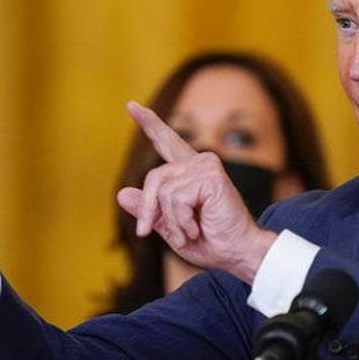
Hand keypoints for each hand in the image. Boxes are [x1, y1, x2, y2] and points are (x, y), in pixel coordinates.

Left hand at [116, 102, 275, 283]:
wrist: (237, 252)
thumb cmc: (210, 242)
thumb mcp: (170, 227)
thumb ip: (149, 210)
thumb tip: (121, 193)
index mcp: (189, 172)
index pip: (167, 143)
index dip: (150, 125)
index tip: (132, 106)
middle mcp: (199, 163)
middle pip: (154, 178)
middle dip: (149, 210)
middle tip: (145, 232)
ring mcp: (206, 166)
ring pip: (164, 192)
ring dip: (172, 221)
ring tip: (190, 231)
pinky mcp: (211, 175)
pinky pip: (176, 198)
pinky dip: (181, 220)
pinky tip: (197, 227)